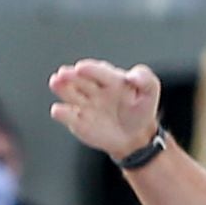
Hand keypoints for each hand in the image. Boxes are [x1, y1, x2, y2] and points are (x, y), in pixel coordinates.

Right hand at [48, 59, 162, 158]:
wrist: (135, 136)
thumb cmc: (140, 110)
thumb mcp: (150, 91)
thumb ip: (145, 79)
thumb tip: (132, 76)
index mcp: (110, 79)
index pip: (99, 72)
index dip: (91, 69)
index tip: (82, 67)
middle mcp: (94, 89)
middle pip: (80, 80)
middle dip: (71, 76)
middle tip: (63, 73)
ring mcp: (84, 104)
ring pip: (70, 93)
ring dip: (62, 88)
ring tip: (55, 82)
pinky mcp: (78, 121)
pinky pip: (68, 116)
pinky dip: (62, 113)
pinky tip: (58, 110)